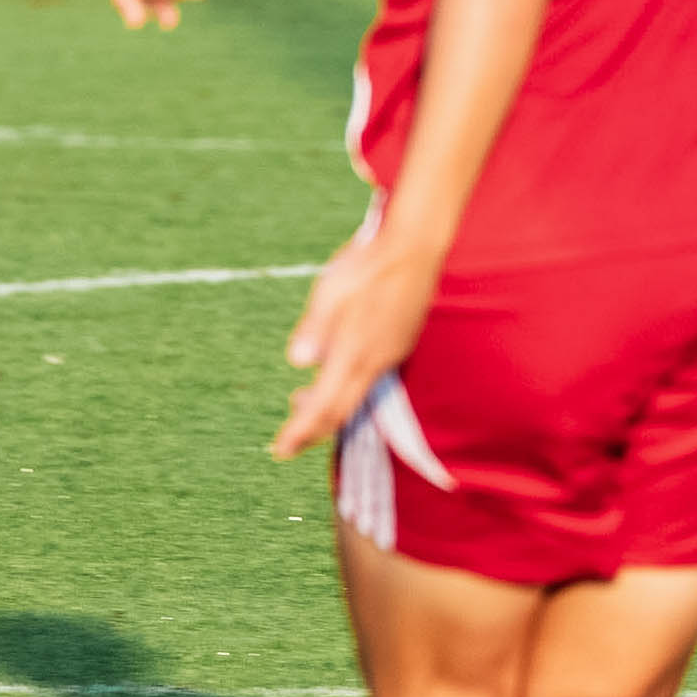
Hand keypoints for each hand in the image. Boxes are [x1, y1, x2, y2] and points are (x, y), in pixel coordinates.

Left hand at [270, 224, 445, 458]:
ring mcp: (391, 353)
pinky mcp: (399, 344)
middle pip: (342, 410)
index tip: (280, 450)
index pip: (325, 405)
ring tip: (300, 409)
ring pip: (357, 397)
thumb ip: (317, 327)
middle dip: (313, 432)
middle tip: (287, 446)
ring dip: (328, 410)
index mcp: (355, 351)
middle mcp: (376, 361)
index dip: (301, 431)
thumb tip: (298, 361)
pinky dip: (347, 392)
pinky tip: (335, 379)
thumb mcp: (332, 290)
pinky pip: (371, 382)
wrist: (416, 246)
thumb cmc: (369, 264)